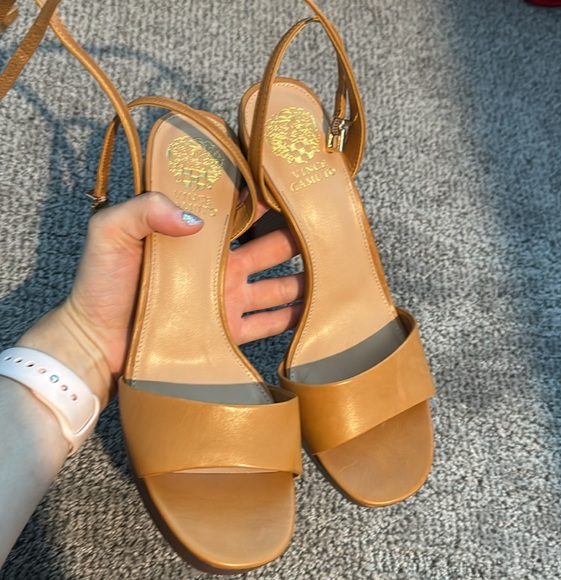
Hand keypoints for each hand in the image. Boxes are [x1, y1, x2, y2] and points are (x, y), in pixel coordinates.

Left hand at [18, 192, 302, 405]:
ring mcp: (226, 302)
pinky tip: (313, 313)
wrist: (95, 343)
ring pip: (276, 287)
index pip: (239, 215)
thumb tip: (198, 218)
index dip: (265, 203)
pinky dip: (290, 319)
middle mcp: (218, 268)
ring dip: (302, 280)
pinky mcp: (228, 333)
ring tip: (335, 273)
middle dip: (297, 240)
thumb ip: (147, 208)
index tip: (293, 192)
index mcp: (197, 241)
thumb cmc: (101, 285)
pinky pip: (267, 324)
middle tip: (328, 233)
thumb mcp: (111, 232)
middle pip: (268, 251)